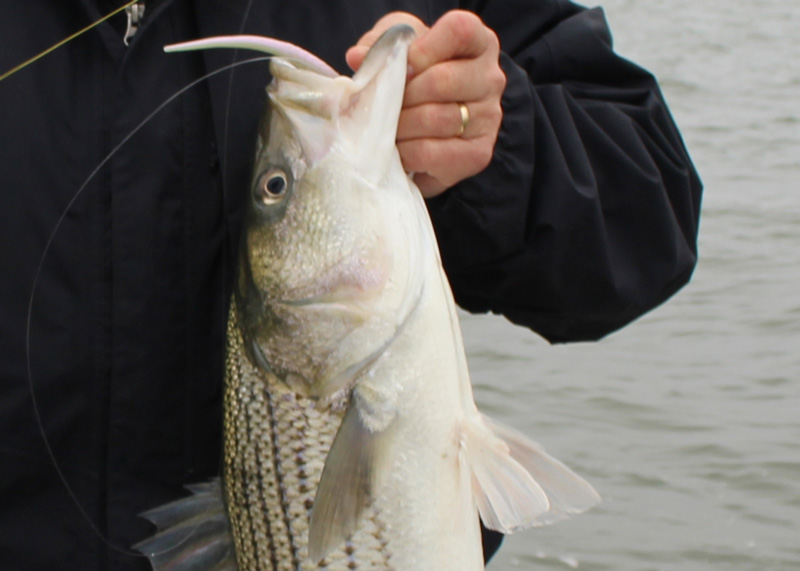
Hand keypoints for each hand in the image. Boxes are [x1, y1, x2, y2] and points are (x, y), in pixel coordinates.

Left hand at [346, 11, 505, 197]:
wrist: (425, 129)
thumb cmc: (414, 80)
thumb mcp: (399, 49)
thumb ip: (381, 45)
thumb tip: (358, 57)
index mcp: (479, 43)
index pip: (459, 31)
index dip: (422, 49)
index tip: (402, 66)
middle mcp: (491, 78)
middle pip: (441, 81)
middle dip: (402, 95)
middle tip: (383, 104)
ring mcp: (489, 118)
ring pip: (436, 119)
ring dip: (400, 125)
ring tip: (387, 126)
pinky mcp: (478, 154)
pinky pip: (431, 153)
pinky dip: (405, 152)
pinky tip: (399, 148)